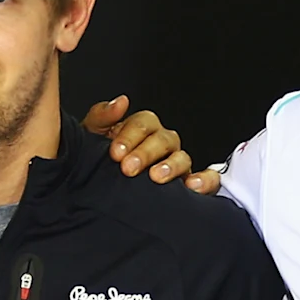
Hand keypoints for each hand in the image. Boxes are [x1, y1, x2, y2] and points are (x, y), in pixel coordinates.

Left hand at [78, 95, 206, 185]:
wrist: (98, 197)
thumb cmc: (97, 163)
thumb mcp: (91, 138)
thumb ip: (102, 117)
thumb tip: (120, 102)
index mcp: (141, 130)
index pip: (144, 122)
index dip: (131, 135)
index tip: (115, 152)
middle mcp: (161, 144)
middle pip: (164, 139)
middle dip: (146, 153)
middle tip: (128, 168)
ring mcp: (176, 164)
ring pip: (183, 157)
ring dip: (171, 165)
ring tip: (156, 177)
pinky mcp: (189, 186)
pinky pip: (207, 180)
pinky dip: (204, 181)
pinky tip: (191, 186)